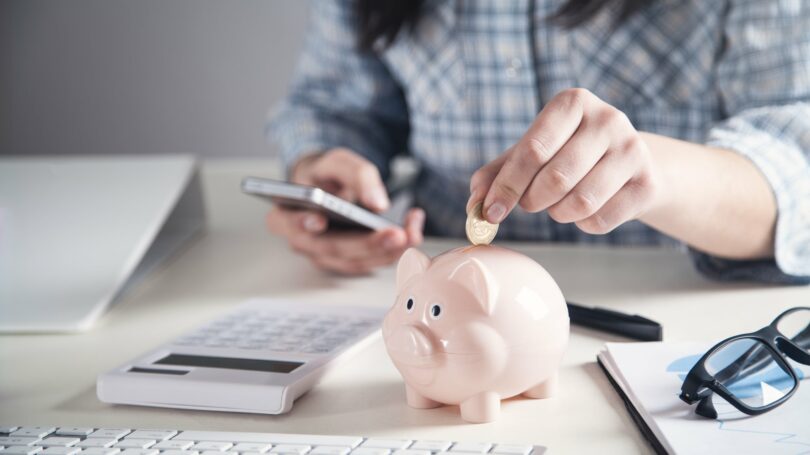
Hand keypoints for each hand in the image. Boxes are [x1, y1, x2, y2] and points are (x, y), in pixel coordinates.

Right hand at [267, 148, 424, 274]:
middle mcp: (302, 241)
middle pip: (332, 249)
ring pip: (355, 261)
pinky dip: (394, 251)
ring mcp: (324, 256)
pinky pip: (370, 262)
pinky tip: (413, 232)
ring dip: (388, 252)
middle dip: (367, 244)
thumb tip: (377, 203)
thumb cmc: (326, 175)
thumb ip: (356, 175)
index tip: (319, 221)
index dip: (303, 224)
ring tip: (412, 233)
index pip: (288, 223)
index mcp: (285, 213)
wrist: (329, 186)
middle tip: (396, 235)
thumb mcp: (338, 162)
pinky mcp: (347, 261)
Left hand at [468, 88, 662, 233]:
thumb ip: (497, 173)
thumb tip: (474, 203)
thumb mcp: (532, 152)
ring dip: (558, 214)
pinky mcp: (647, 183)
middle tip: (530, 203)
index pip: (533, 149)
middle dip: (532, 201)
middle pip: (556, 179)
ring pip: (580, 203)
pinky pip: (600, 220)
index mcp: (572, 103)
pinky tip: (585, 209)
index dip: (507, 185)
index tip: (490, 211)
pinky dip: (583, 224)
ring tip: (558, 204)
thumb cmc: (569, 153)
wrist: (630, 162)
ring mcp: (633, 150)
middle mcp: (608, 119)